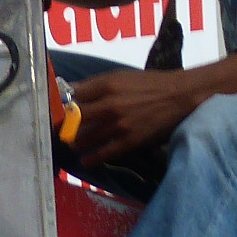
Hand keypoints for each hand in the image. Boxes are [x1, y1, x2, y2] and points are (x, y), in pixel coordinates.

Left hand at [66, 68, 200, 165]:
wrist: (180, 95)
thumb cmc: (150, 83)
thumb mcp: (121, 76)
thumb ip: (97, 84)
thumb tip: (72, 90)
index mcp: (107, 85)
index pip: (73, 96)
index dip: (62, 105)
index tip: (56, 111)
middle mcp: (109, 104)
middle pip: (75, 119)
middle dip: (65, 126)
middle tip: (60, 131)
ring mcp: (119, 124)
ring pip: (86, 137)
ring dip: (76, 142)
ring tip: (73, 145)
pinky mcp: (129, 140)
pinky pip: (104, 153)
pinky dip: (91, 158)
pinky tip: (85, 160)